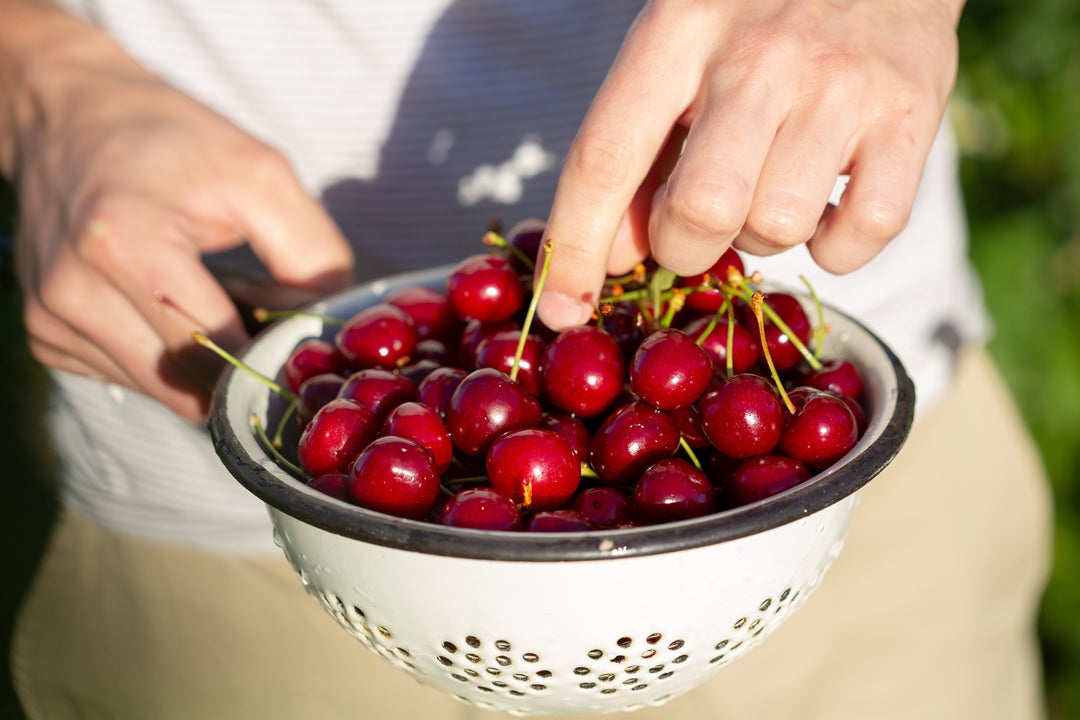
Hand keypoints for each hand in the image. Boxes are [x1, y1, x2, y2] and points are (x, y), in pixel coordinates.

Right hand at [4, 9, 353, 420]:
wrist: (68, 116)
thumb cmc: (171, 141)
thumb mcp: (260, 174)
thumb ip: (311, 253)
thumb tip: (327, 325)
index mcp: (126, 244)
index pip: (218, 346)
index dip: (270, 353)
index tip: (298, 340)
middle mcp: (74, 291)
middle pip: (192, 380)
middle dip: (240, 362)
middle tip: (258, 315)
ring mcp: (50, 318)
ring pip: (164, 391)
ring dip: (203, 366)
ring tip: (210, 302)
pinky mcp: (45, 333)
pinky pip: (130, 379)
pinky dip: (163, 359)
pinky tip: (168, 308)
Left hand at [537, 0, 962, 329]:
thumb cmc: (755, 14)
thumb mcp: (678, 53)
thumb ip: (639, 154)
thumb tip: (614, 260)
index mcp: (678, 30)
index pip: (605, 158)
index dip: (575, 248)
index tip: (562, 309)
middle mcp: (760, 56)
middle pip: (699, 213)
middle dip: (685, 247)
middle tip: (698, 222)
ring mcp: (840, 85)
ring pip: (777, 227)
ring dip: (761, 235)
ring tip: (771, 185)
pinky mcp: (910, 114)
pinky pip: (861, 233)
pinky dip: (835, 245)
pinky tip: (826, 201)